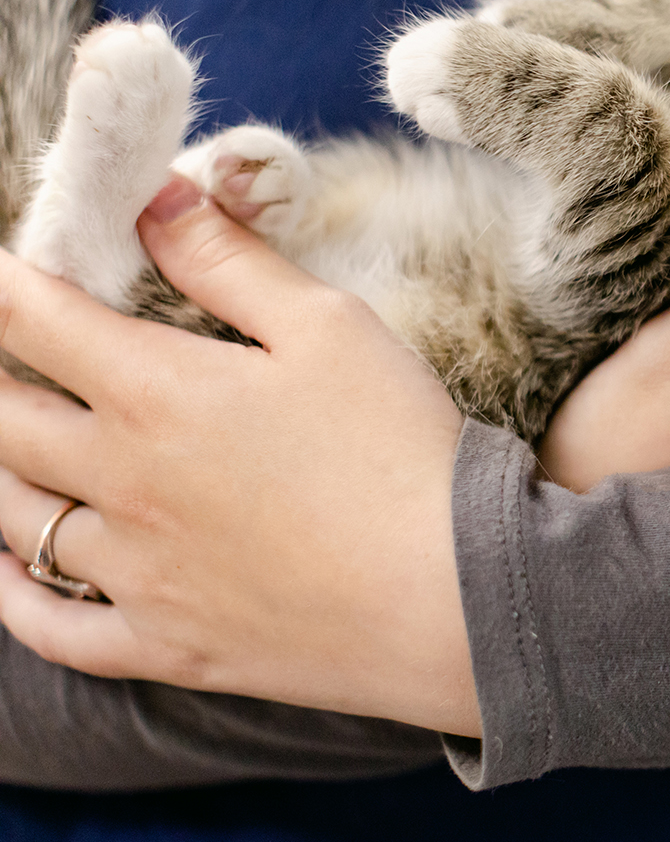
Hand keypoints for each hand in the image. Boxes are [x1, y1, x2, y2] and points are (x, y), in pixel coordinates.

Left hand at [0, 177, 478, 734]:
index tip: (0, 271)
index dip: (3, 284)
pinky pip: (48, 625)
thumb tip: (155, 199)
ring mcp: (135, 571)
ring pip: (14, 519)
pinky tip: (5, 569)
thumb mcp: (331, 325)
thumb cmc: (401, 449)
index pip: (32, 320)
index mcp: (157, 392)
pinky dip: (9, 594)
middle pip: (0, 420)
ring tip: (8, 445)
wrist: (453, 592)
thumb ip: (231, 260)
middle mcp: (121, 481)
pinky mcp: (162, 643)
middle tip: (7, 357)